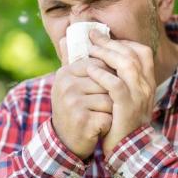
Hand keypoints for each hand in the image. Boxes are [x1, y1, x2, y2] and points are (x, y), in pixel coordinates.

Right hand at [50, 36, 113, 159]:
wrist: (65, 142)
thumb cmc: (74, 109)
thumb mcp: (70, 84)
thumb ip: (71, 60)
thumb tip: (66, 36)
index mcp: (65, 73)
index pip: (100, 66)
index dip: (109, 80)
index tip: (103, 91)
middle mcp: (66, 85)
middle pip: (107, 82)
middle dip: (112, 96)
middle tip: (101, 108)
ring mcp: (73, 103)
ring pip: (111, 99)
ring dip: (111, 112)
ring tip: (99, 117)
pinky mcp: (82, 120)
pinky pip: (109, 116)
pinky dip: (109, 125)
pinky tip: (99, 128)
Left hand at [86, 30, 155, 156]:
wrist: (129, 150)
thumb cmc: (121, 121)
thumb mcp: (123, 98)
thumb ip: (115, 78)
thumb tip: (98, 59)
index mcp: (147, 82)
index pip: (142, 52)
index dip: (123, 42)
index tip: (104, 37)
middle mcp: (146, 86)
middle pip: (132, 54)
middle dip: (111, 42)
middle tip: (92, 35)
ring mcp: (139, 96)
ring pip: (126, 65)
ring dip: (106, 54)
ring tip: (90, 49)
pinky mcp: (127, 107)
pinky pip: (116, 85)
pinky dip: (103, 75)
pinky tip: (91, 70)